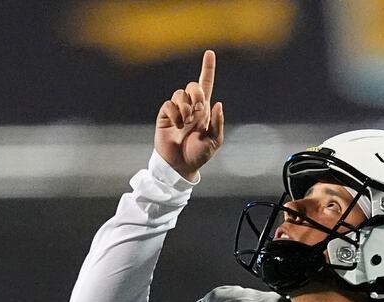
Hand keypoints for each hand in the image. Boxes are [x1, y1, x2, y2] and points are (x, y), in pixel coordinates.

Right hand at [155, 49, 225, 182]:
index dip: (208, 68)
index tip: (210, 53)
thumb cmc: (198, 155)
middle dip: (196, 94)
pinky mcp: (165, 115)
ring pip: (180, 93)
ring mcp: (177, 110)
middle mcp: (190, 107)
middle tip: (198, 111)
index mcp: (204, 110)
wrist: (180, 166)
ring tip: (186, 123)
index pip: (206, 85)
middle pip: (193, 85)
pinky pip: (169, 104)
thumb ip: (217, 123)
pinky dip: (175, 113)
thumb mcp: (214, 141)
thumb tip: (218, 103)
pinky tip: (177, 126)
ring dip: (185, 108)